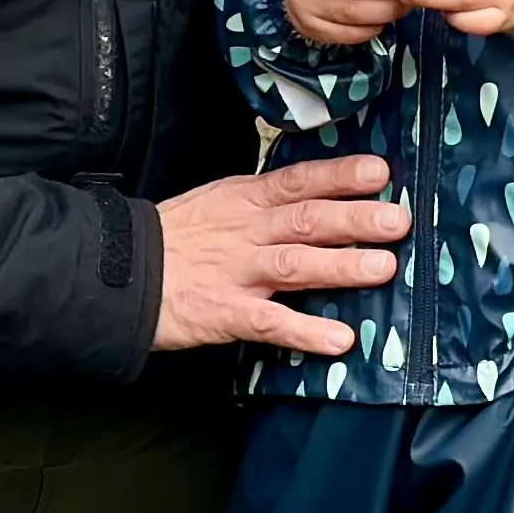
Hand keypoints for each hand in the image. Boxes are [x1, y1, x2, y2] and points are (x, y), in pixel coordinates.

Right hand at [152, 156, 409, 354]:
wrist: (115, 273)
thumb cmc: (174, 240)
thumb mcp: (217, 203)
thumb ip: (265, 202)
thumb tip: (320, 197)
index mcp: (243, 200)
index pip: (297, 181)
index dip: (339, 176)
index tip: (378, 171)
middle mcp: (246, 232)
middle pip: (306, 220)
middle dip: (355, 219)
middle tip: (398, 221)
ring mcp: (235, 273)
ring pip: (295, 265)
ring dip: (341, 267)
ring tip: (383, 268)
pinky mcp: (223, 313)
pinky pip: (269, 323)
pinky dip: (305, 331)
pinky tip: (338, 341)